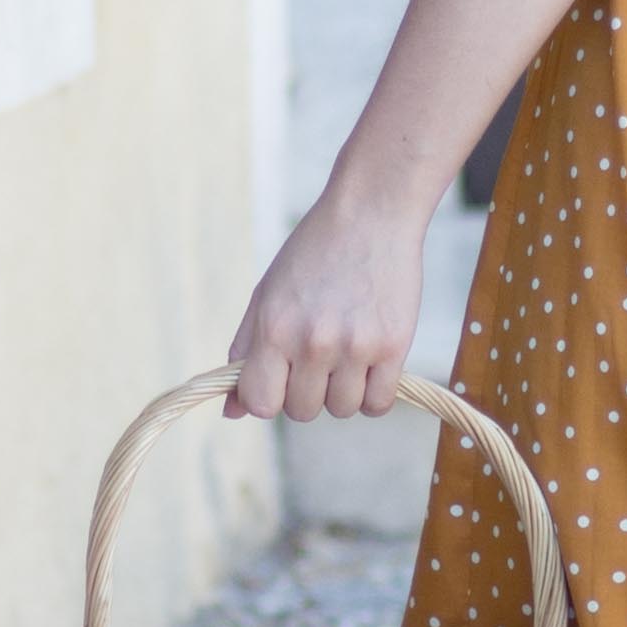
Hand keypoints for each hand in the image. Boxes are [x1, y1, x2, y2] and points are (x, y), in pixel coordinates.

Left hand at [228, 189, 427, 418]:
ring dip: (342, 392)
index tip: (279, 380)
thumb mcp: (267, 295)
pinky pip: (378, 404)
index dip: (268, 398)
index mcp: (274, 328)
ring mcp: (356, 346)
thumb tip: (232, 412)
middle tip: (318, 355)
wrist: (371, 215)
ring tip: (346, 353)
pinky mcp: (394, 346)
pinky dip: (373, 394)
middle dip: (306, 391)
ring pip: (342, 410)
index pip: (260, 404)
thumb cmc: (313, 254)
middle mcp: (313, 342)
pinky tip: (370, 365)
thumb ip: (245, 352)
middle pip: (302, 411)